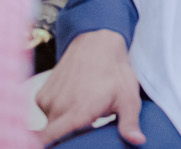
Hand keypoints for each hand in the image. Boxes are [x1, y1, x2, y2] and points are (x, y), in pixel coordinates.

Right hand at [37, 30, 144, 144]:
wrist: (96, 41)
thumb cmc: (115, 71)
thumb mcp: (128, 97)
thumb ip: (129, 123)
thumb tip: (138, 141)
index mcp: (77, 112)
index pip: (48, 140)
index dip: (51, 147)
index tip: (61, 147)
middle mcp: (58, 108)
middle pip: (54, 136)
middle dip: (67, 137)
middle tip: (87, 124)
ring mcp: (47, 101)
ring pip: (51, 124)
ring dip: (64, 123)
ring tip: (83, 109)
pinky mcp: (41, 95)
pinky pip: (47, 112)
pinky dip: (58, 112)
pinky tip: (74, 100)